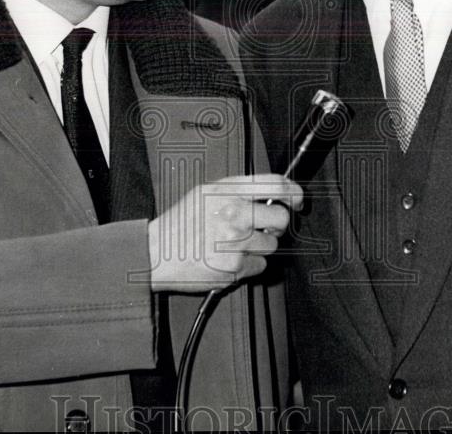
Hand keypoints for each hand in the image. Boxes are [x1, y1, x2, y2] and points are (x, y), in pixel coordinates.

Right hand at [148, 174, 302, 292]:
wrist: (155, 253)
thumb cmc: (179, 224)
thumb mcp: (204, 192)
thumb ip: (236, 190)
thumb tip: (268, 193)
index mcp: (227, 190)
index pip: (275, 185)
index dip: (293, 193)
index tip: (296, 200)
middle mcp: (234, 213)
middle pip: (281, 218)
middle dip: (276, 226)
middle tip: (262, 229)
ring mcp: (235, 240)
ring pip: (271, 245)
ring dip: (258, 248)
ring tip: (234, 245)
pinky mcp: (234, 266)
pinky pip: (259, 266)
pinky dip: (248, 265)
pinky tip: (228, 259)